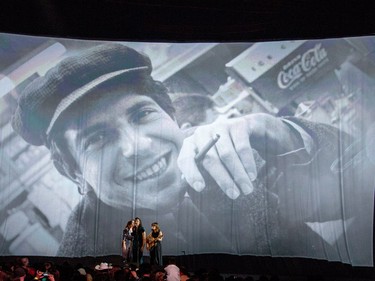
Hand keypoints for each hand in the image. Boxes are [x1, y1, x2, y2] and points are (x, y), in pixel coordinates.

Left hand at [177, 113, 302, 198]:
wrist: (246, 130)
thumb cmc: (223, 152)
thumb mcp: (211, 160)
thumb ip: (203, 172)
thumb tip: (199, 189)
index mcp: (191, 144)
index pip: (185, 158)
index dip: (191, 173)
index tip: (200, 188)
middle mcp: (202, 133)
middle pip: (209, 158)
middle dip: (223, 179)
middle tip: (234, 195)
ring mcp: (220, 126)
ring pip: (227, 155)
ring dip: (239, 175)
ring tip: (247, 190)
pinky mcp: (238, 124)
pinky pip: (242, 148)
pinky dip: (248, 164)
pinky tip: (252, 176)